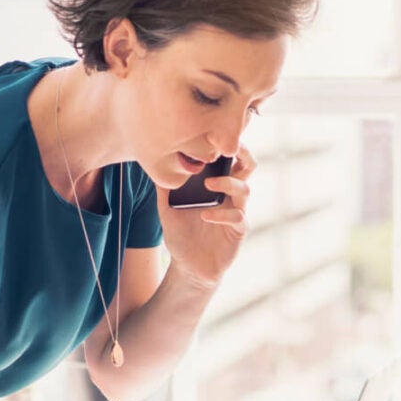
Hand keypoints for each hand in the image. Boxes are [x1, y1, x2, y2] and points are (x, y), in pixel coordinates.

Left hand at [156, 146, 255, 290]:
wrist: (187, 267)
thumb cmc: (181, 235)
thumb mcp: (166, 208)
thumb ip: (163, 187)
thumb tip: (153, 161)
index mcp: (216, 186)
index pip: (228, 159)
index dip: (227, 146)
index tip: (215, 133)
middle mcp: (230, 196)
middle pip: (248, 167)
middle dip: (242, 154)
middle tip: (228, 147)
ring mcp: (236, 212)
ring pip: (245, 189)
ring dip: (228, 182)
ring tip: (209, 184)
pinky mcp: (237, 231)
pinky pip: (238, 217)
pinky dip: (222, 214)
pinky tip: (205, 215)